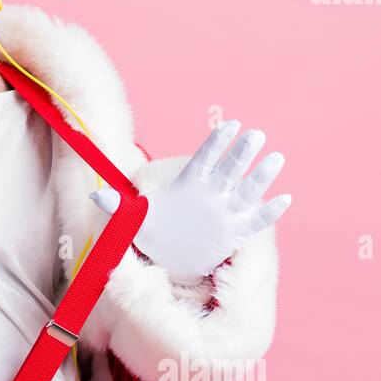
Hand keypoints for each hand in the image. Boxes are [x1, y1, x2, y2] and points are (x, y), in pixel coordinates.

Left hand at [90, 120, 291, 284]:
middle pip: (230, 169)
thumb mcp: (137, 220)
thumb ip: (118, 206)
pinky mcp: (236, 232)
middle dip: (242, 152)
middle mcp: (213, 194)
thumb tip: (95, 196)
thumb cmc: (157, 232)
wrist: (172, 256)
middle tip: (257, 133)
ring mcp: (227, 212)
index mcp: (191, 185)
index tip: (229, 124)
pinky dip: (270, 212)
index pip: (205, 159)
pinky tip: (285, 199)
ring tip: (276, 158)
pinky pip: (256, 221)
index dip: (216, 143)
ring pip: (247, 190)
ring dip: (261, 176)